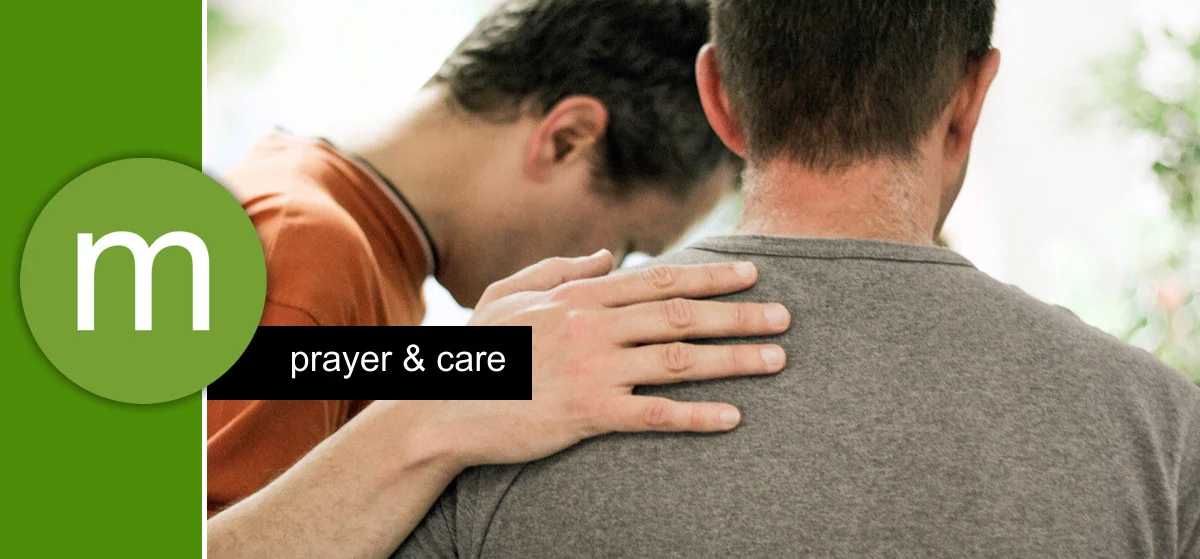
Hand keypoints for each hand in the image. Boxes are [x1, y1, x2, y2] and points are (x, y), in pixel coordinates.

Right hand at [424, 250, 789, 466]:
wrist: (443, 406)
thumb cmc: (478, 350)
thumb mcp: (510, 293)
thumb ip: (561, 267)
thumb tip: (608, 254)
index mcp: (578, 295)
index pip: (658, 280)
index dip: (710, 277)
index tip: (750, 274)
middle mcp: (592, 326)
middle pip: (680, 314)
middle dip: (739, 313)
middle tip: (785, 316)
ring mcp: (592, 368)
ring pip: (678, 358)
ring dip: (733, 358)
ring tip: (776, 359)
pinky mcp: (587, 413)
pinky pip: (654, 413)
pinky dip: (696, 415)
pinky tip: (731, 417)